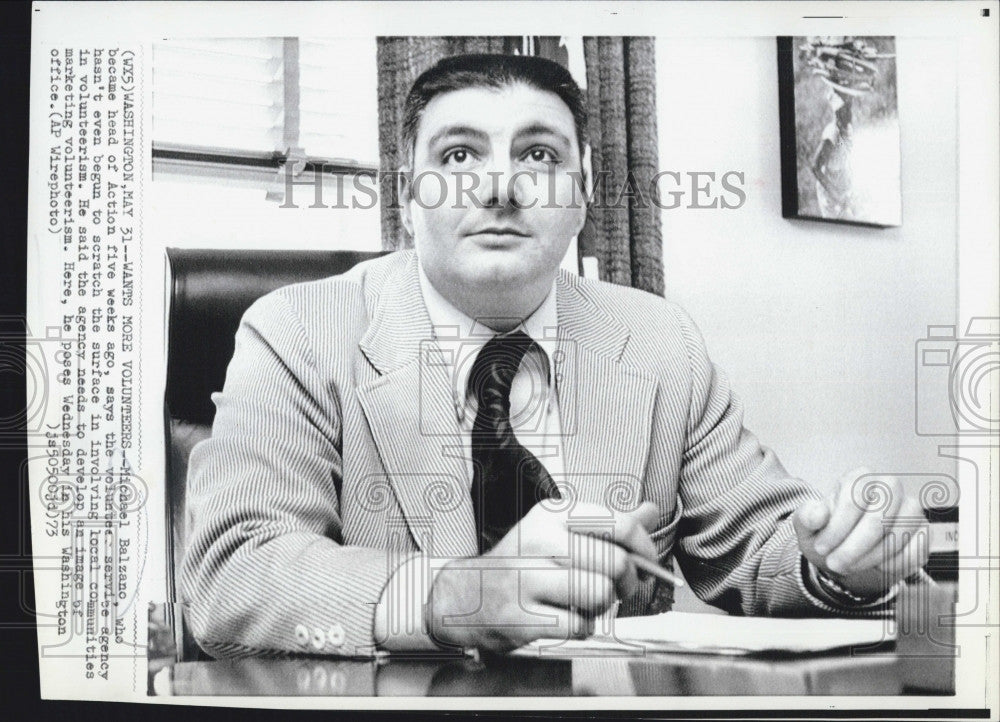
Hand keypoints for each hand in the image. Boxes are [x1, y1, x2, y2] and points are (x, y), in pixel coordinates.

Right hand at [426, 500, 660, 653]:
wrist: (467, 594)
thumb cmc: (524, 561)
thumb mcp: (560, 531)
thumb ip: (608, 523)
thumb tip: (652, 511)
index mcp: (552, 513)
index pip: (619, 523)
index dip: (645, 547)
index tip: (647, 562)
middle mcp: (538, 540)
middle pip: (616, 562)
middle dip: (628, 582)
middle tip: (619, 588)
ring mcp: (526, 578)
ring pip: (601, 594)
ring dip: (604, 606)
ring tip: (588, 602)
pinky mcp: (522, 616)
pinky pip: (580, 625)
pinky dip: (583, 627)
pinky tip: (567, 618)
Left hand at [793, 467, 928, 598]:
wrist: (844, 556)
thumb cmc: (827, 534)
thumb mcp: (807, 526)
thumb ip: (807, 517)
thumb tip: (818, 514)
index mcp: (859, 478)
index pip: (854, 500)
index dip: (837, 528)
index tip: (821, 547)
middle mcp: (889, 488)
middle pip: (878, 519)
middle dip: (854, 547)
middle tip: (835, 563)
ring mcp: (910, 509)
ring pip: (898, 536)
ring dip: (870, 558)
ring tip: (849, 566)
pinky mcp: (923, 533)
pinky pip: (914, 552)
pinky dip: (893, 565)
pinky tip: (875, 567)